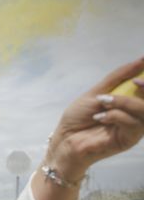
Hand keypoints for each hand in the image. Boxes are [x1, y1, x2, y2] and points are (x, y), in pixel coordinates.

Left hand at [48, 58, 143, 179]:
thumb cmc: (78, 118)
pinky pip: (133, 124)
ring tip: (104, 102)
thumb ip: (118, 77)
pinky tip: (100, 117)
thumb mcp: (96, 93)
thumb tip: (141, 59)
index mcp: (131, 102)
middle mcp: (136, 115)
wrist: (64, 139)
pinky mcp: (128, 140)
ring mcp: (134, 129)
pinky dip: (117, 115)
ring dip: (125, 102)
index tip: (143, 65)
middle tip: (134, 82)